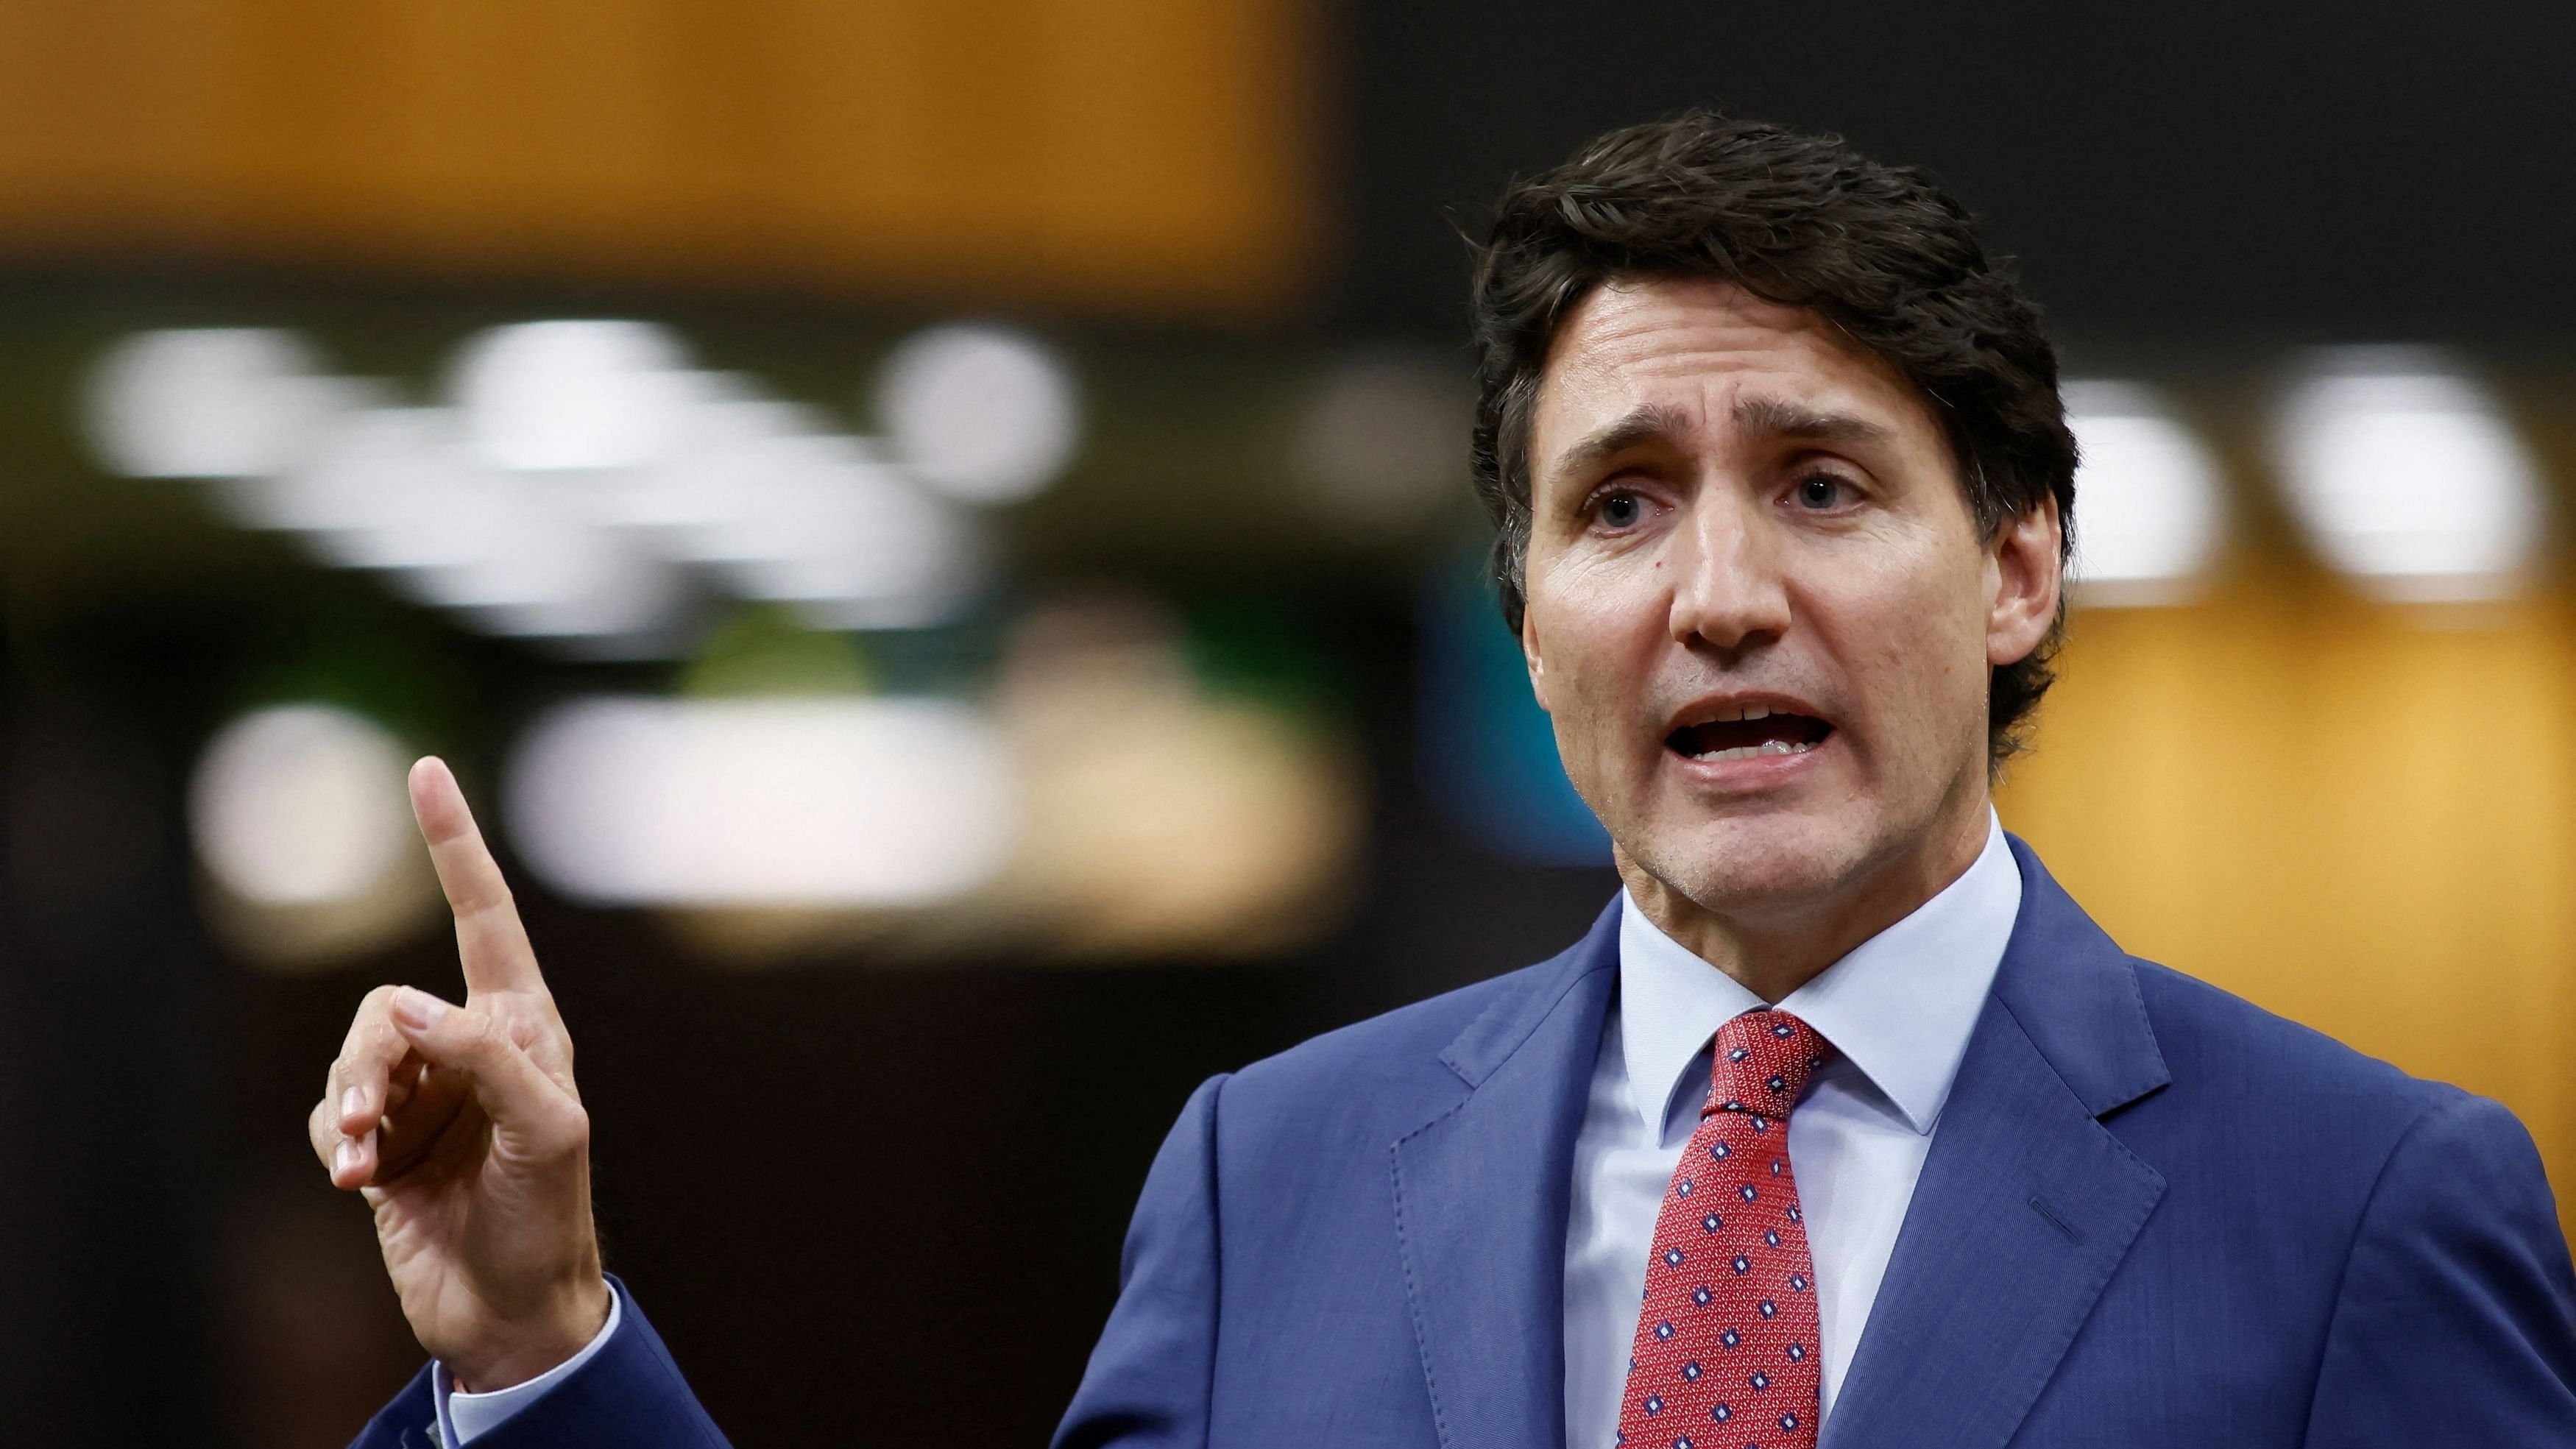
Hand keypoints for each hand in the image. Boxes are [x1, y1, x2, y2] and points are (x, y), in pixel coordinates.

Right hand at [308, 756, 610, 1390]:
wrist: (513, 1310)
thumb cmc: (552, 1216)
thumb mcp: (546, 1131)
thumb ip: (484, 1058)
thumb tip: (407, 1005)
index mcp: (525, 1027)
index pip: (487, 916)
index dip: (456, 845)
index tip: (427, 773)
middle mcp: (471, 1047)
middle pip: (389, 1006)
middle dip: (371, 1061)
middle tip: (376, 1124)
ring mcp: (425, 1094)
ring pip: (352, 1057)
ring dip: (351, 1108)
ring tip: (367, 1163)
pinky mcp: (384, 1143)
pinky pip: (333, 1114)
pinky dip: (338, 1143)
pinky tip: (357, 1185)